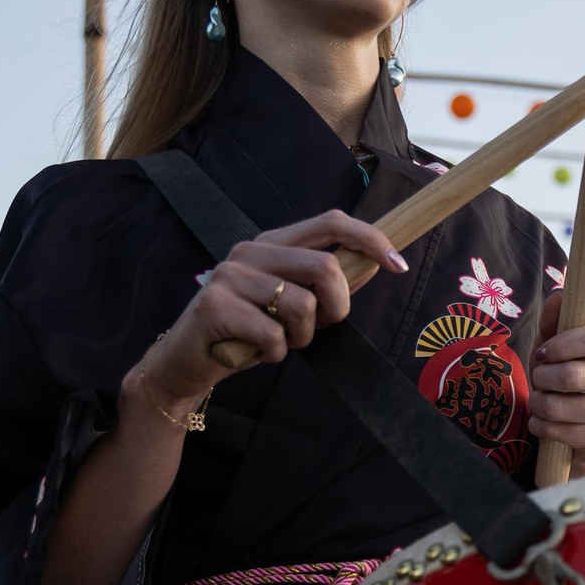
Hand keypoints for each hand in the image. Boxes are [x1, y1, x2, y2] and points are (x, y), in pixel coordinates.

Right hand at [128, 210, 409, 416]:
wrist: (186, 363)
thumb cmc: (246, 332)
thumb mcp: (291, 305)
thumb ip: (327, 284)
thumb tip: (376, 263)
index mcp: (272, 243)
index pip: (331, 221)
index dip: (370, 240)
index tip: (399, 265)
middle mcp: (250, 252)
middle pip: (325, 267)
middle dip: (337, 308)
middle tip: (319, 327)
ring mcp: (229, 276)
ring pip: (303, 307)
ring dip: (302, 338)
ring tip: (276, 341)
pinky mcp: (215, 306)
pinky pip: (275, 337)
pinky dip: (275, 355)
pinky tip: (253, 352)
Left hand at [527, 292, 584, 459]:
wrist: (569, 425)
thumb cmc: (559, 375)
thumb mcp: (551, 345)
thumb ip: (553, 319)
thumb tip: (558, 295)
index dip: (565, 344)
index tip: (545, 352)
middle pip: (575, 376)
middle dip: (543, 378)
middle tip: (539, 380)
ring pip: (560, 407)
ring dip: (538, 404)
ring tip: (540, 402)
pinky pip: (559, 431)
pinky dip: (541, 426)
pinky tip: (543, 422)